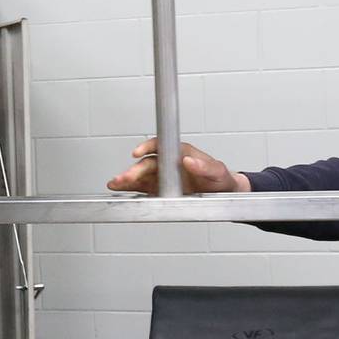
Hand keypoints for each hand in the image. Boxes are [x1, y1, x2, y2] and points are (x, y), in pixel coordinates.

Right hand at [105, 137, 249, 195]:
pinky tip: (120, 190)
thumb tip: (189, 160)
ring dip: (127, 179)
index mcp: (180, 152)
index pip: (160, 146)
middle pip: (147, 164)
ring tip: (115, 184)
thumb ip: (204, 166)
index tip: (137, 152)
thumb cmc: (220, 178)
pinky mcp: (162, 189)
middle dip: (134, 171)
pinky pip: (144, 188)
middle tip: (124, 178)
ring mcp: (164, 176)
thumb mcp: (217, 171)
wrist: (223, 192)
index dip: (147, 147)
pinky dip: (131, 189)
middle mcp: (169, 163)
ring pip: (141, 175)